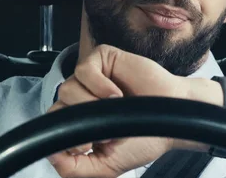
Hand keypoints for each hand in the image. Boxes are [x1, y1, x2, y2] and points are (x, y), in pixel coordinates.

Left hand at [46, 45, 209, 177]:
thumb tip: (51, 154)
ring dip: (92, 104)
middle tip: (108, 132)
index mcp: (78, 120)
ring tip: (116, 110)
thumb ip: (74, 170)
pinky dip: (98, 84)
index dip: (67, 136)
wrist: (174, 119)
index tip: (91, 146)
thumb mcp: (106, 165)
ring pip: (68, 88)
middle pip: (58, 106)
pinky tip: (116, 94)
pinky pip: (84, 69)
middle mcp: (80, 97)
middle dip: (83, 123)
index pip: (53, 124)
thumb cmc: (144, 138)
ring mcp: (90, 77)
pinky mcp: (102, 59)